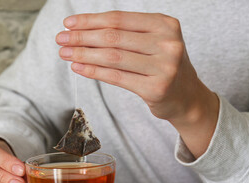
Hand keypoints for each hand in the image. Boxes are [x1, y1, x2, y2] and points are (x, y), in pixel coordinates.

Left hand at [56, 11, 218, 157]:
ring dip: (84, 54)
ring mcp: (164, 67)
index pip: (119, 19)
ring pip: (113, 57)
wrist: (187, 97)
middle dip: (82, 37)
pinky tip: (78, 67)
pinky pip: (117, 77)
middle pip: (114, 37)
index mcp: (165, 24)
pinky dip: (94, 71)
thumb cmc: (163, 66)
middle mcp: (167, 43)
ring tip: (65, 53)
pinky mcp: (156, 89)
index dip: (90, 20)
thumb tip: (83, 30)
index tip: (69, 23)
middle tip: (61, 39)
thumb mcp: (153, 42)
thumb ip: (126, 34)